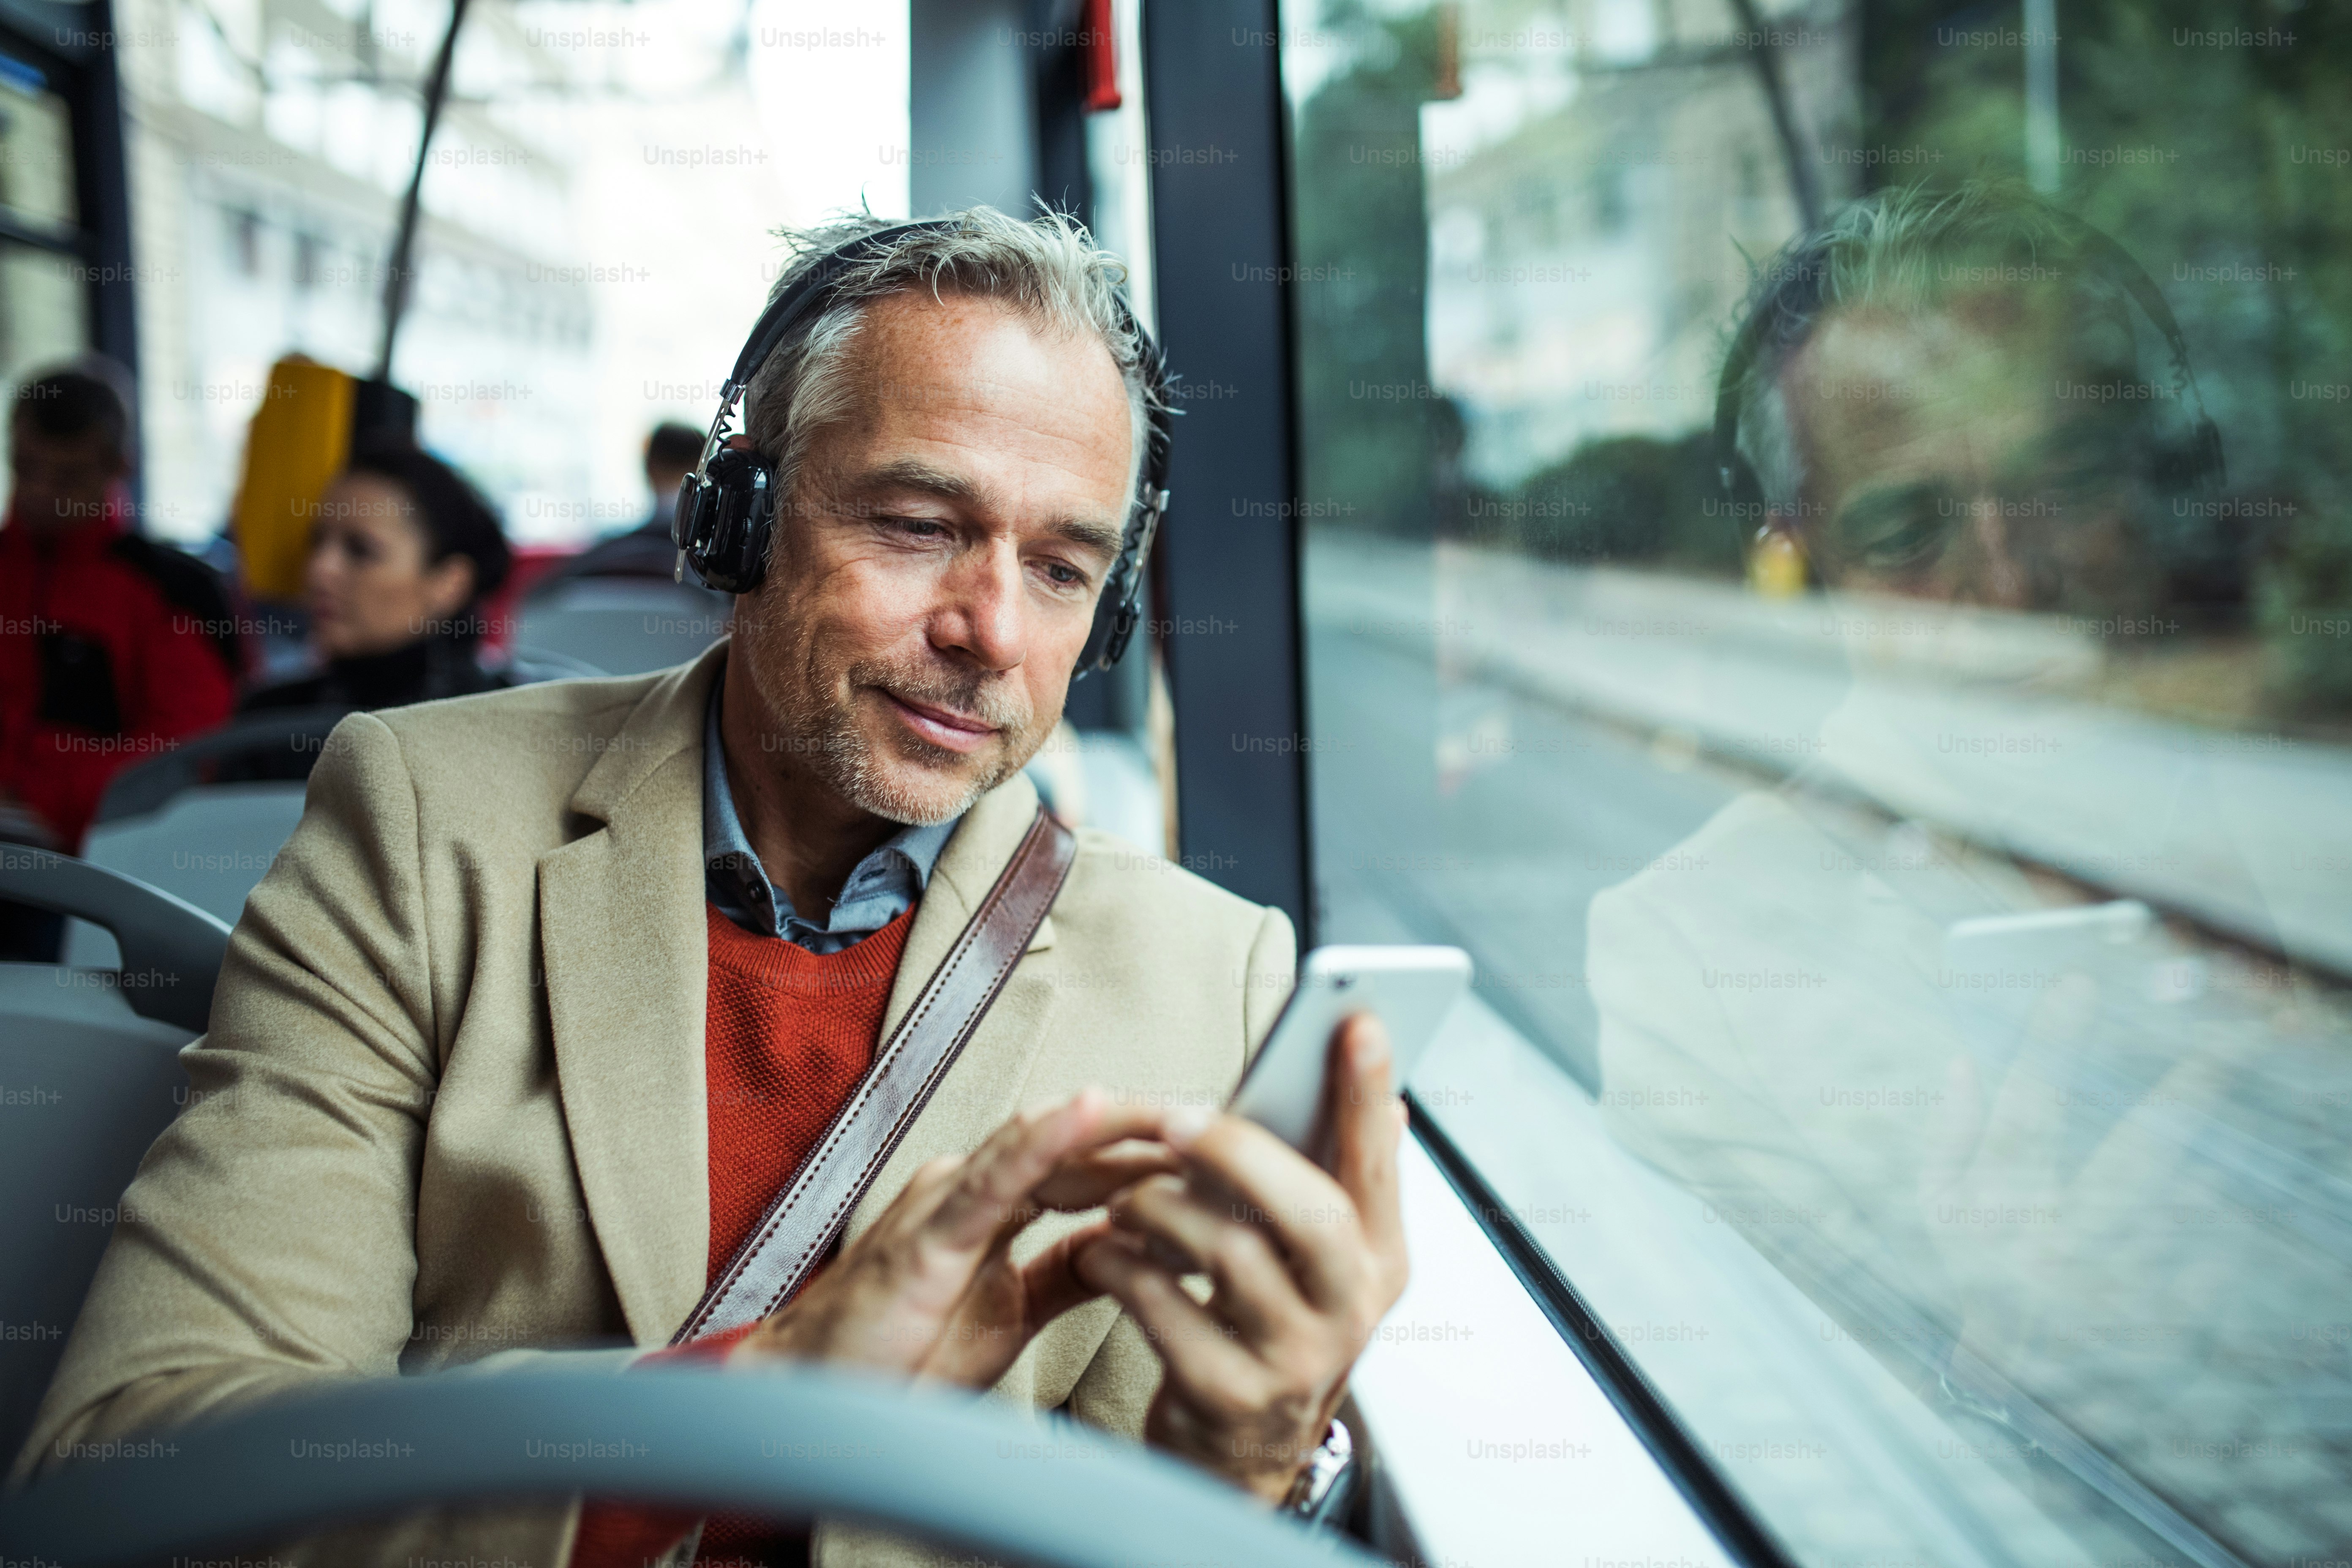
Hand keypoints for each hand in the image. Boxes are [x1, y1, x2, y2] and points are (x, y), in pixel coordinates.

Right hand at [731, 1088, 1174, 1387]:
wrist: (812, 1397)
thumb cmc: (895, 1356)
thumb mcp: (1009, 1314)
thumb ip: (1064, 1275)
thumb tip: (1131, 1249)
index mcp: (991, 1205)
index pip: (1086, 1165)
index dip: (1148, 1156)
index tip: (1213, 1155)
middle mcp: (971, 1188)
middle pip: (1076, 1145)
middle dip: (1148, 1133)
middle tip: (1219, 1125)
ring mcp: (947, 1201)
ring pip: (1044, 1143)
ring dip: (1117, 1122)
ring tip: (1179, 1109)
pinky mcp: (928, 1233)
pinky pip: (996, 1176)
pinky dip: (1046, 1138)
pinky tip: (1091, 1112)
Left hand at [1076, 1015, 1409, 1502]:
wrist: (1236, 1462)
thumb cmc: (1269, 1333)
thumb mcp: (1317, 1268)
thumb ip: (1336, 1188)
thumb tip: (1386, 1105)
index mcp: (1380, 1264)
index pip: (1380, 1166)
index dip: (1369, 1095)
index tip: (1357, 1023)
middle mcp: (1351, 1312)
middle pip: (1312, 1211)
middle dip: (1239, 1150)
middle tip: (1176, 1118)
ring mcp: (1294, 1359)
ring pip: (1230, 1252)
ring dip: (1162, 1208)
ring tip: (1126, 1198)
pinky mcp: (1227, 1395)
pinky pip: (1165, 1308)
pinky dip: (1123, 1267)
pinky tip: (1104, 1251)